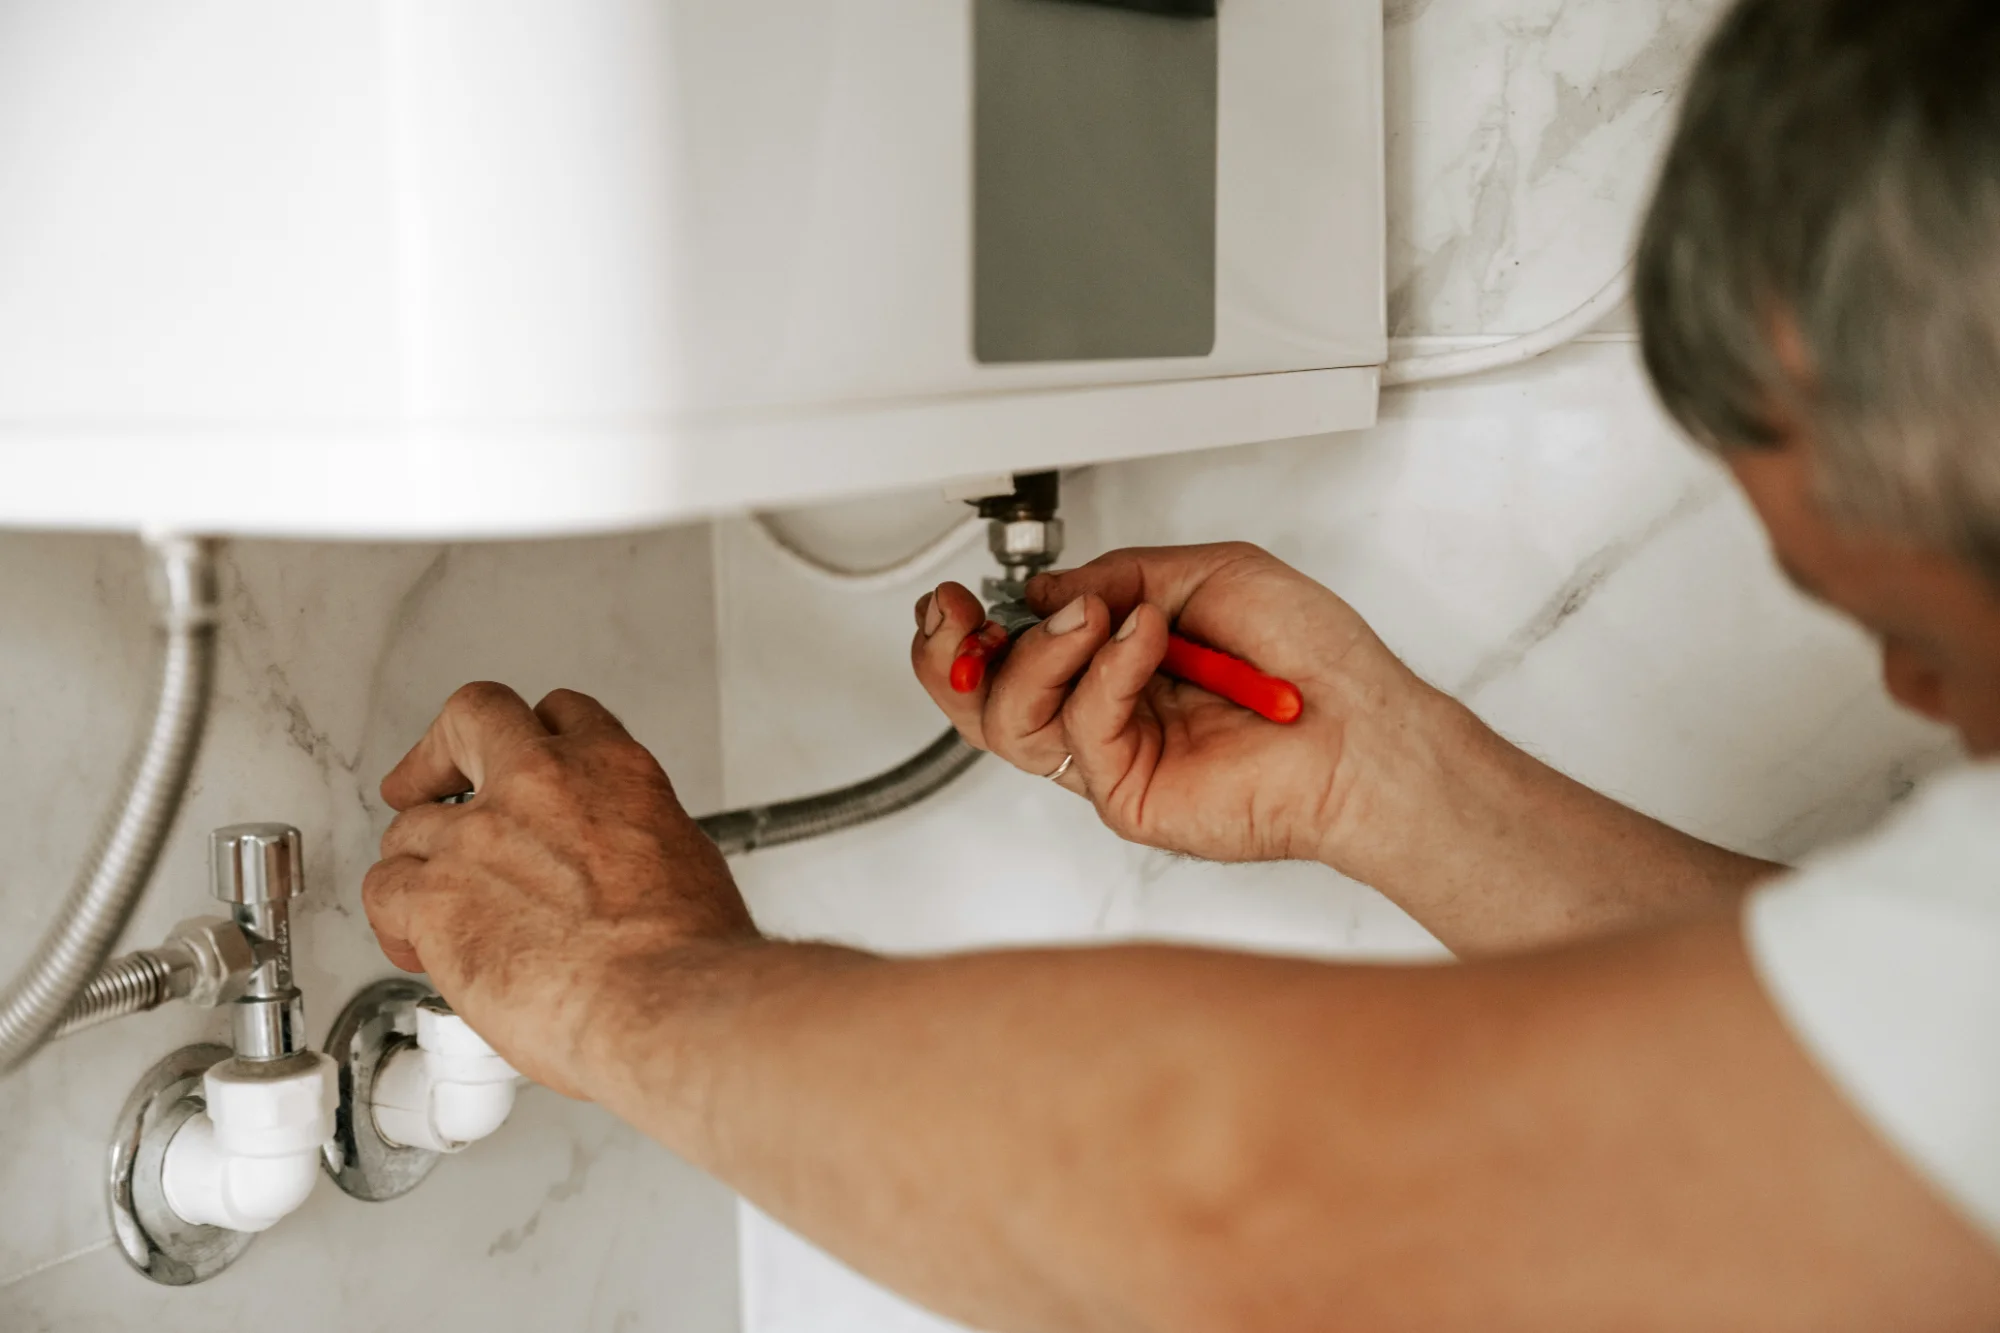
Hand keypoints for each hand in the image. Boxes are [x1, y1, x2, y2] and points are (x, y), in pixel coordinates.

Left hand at [362, 683, 757, 1098]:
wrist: (662, 1001)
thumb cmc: (688, 953)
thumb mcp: (687, 860)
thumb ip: (631, 841)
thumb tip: (617, 866)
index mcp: (612, 769)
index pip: (560, 715)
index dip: (533, 738)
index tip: (522, 761)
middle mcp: (540, 784)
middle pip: (471, 717)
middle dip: (442, 750)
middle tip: (427, 780)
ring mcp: (478, 836)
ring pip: (411, 823)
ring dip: (420, 861)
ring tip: (433, 903)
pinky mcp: (434, 897)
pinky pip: (383, 889)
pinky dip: (394, 921)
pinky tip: (416, 947)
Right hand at [911, 542, 1446, 867]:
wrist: (1364, 728)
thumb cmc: (1311, 660)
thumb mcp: (1206, 575)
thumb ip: (1117, 578)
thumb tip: (1044, 593)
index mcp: (1116, 665)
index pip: (1011, 654)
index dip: (968, 627)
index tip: (956, 596)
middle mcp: (1105, 715)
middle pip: (983, 700)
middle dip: (952, 652)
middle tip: (957, 616)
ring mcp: (1112, 758)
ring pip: (1010, 720)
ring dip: (1035, 653)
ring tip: (1092, 619)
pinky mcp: (1128, 795)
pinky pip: (1079, 730)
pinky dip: (1105, 672)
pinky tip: (1145, 641)